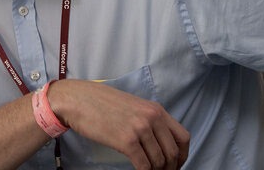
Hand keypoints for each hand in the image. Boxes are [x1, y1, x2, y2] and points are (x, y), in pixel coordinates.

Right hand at [48, 79, 188, 169]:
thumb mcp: (135, 107)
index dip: (183, 156)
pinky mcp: (126, 141)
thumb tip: (160, 144)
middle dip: (170, 168)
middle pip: (173, 153)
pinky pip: (143, 165)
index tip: (176, 165)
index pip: (183, 137)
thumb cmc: (104, 104)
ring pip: (158, 161)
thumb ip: (150, 121)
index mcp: (157, 110)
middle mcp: (153, 118)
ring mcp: (140, 129)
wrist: (81, 100)